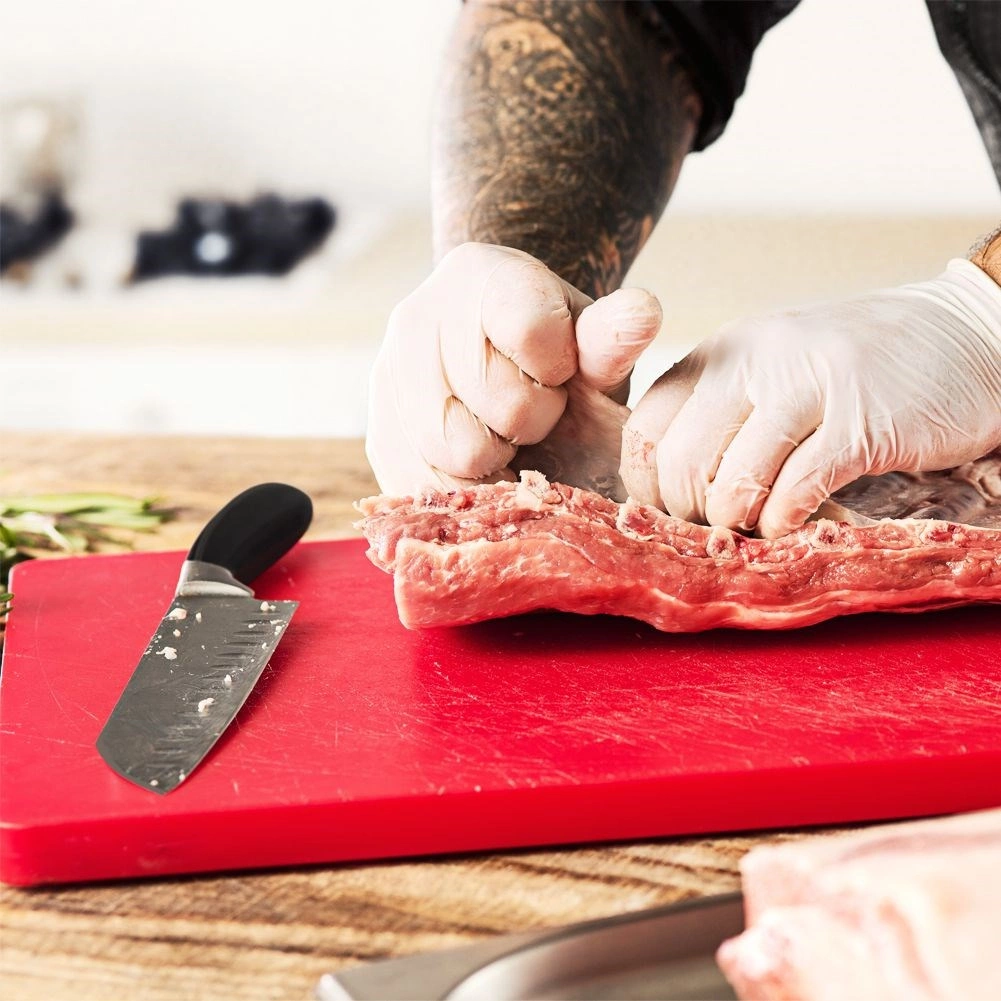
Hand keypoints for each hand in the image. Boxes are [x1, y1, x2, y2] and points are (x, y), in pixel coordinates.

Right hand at [367, 243, 661, 494]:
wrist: (495, 365)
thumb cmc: (557, 357)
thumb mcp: (590, 343)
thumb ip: (611, 337)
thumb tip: (645, 314)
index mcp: (479, 276)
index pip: (532, 333)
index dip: (559, 370)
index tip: (557, 371)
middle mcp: (417, 319)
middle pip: (497, 406)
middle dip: (531, 420)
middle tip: (532, 411)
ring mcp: (388, 378)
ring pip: (457, 454)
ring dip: (497, 459)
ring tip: (502, 435)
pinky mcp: (379, 436)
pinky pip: (426, 486)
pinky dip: (465, 489)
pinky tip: (481, 466)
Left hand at [621, 259, 1000, 537]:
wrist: (966, 334)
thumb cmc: (858, 367)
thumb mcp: (772, 368)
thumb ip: (722, 412)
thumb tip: (669, 485)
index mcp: (725, 350)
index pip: (647, 424)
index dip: (646, 482)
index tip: (665, 511)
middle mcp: (757, 360)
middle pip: (682, 460)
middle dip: (689, 513)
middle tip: (713, 529)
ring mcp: (809, 387)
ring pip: (734, 481)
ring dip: (738, 523)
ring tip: (756, 528)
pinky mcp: (861, 424)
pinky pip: (796, 490)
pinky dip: (784, 522)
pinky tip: (792, 523)